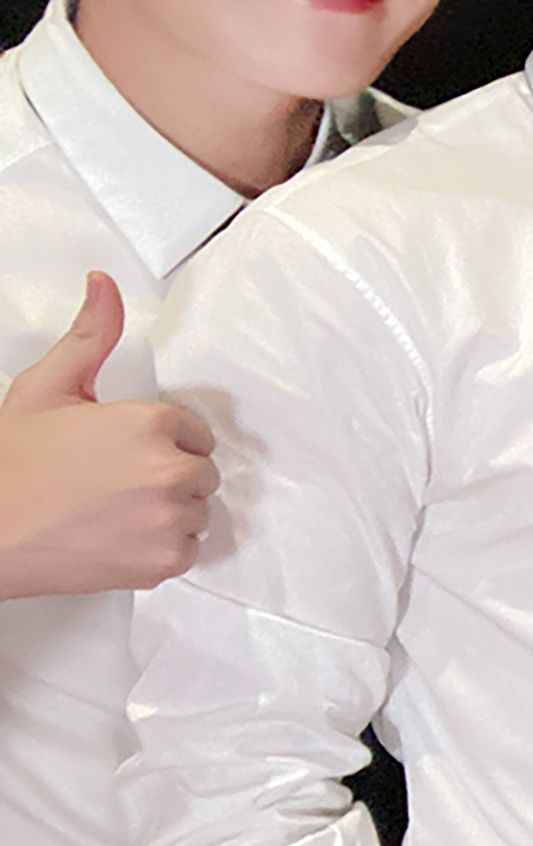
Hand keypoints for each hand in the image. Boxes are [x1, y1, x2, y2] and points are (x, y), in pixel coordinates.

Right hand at [0, 272, 216, 598]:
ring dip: (168, 510)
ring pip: (197, 509)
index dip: (159, 440)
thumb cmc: (15, 465)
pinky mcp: (167, 560)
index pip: (193, 432)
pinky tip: (119, 536)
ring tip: (113, 508)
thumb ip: (91, 336)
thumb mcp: (48, 387)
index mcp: (151, 424)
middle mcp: (170, 471)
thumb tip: (104, 285)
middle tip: (113, 481)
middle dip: (167, 473)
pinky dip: (161, 546)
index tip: (122, 451)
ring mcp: (172, 519)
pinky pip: (190, 549)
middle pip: (201, 470)